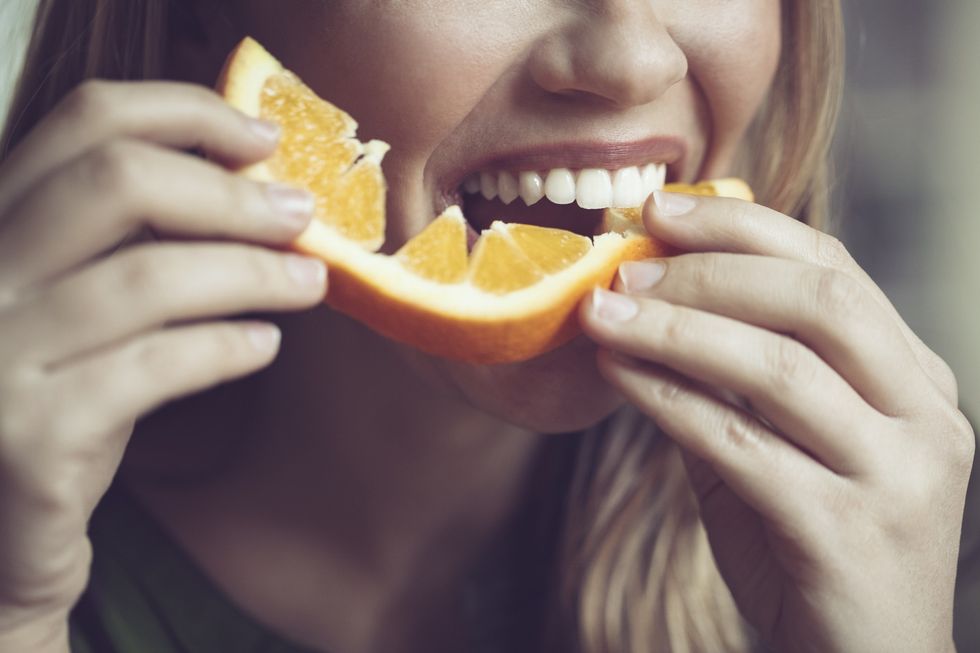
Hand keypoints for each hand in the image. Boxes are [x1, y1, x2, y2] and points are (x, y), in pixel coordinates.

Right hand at [0, 80, 326, 642]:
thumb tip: (260, 186)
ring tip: (310, 282)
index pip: (84, 118)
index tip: (265, 136)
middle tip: (302, 214)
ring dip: (250, 272)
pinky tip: (266, 345)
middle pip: (118, 183)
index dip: (186, 111)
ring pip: (147, 278)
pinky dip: (223, 348)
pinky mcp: (25, 435)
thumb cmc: (64, 400)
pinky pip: (152, 368)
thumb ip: (138, 239)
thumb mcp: (87, 304)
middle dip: (231, 194)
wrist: (3, 535)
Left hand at [579, 191, 973, 652]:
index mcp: (914, 378)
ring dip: (674, 329)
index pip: (834, 269)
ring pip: (778, 368)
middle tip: (626, 262)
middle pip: (818, 302)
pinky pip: (741, 445)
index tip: (660, 209)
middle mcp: (926, 416)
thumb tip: (648, 299)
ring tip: (601, 312)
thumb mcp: (781, 443)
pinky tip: (617, 376)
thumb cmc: (808, 541)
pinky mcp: (849, 533)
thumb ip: (733, 378)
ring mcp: (898, 476)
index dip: (742, 227)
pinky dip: (668, 399)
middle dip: (709, 269)